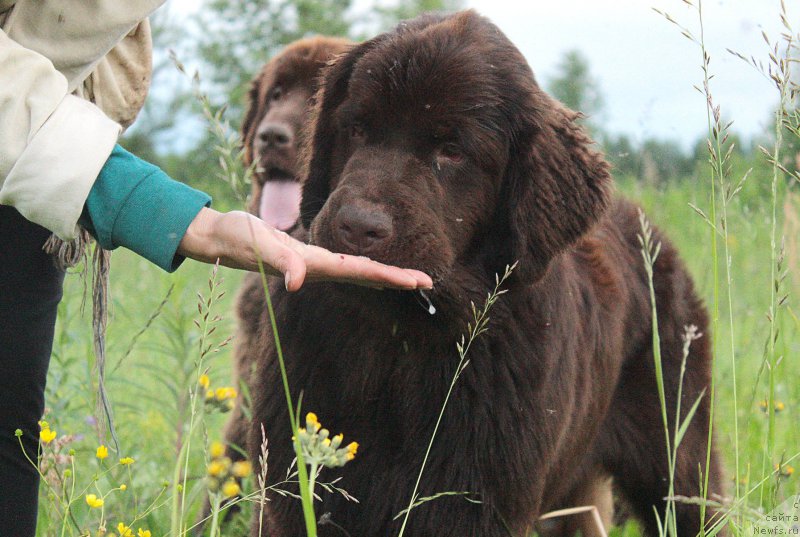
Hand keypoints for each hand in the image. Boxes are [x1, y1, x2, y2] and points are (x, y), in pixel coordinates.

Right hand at [177, 208, 432, 291]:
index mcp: (314, 266)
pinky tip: (371, 268)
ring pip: (357, 273)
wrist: (218, 240)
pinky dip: (364, 267)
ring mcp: (312, 265)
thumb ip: (278, 261)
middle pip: (366, 277)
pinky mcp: (306, 257)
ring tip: (410, 279)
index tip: (419, 282)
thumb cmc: (235, 238)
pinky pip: (344, 265)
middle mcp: (318, 269)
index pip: (362, 273)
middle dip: (397, 280)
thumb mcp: (256, 245)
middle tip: (429, 283)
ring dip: (384, 276)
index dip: (392, 277)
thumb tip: (297, 282)